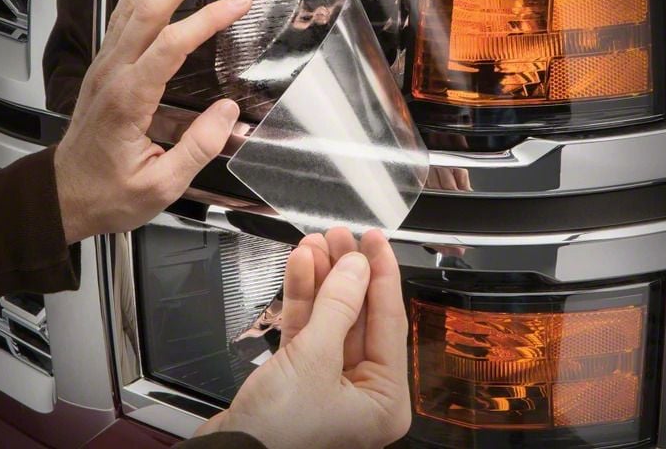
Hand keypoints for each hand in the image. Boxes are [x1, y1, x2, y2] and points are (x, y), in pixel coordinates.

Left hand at [54, 0, 250, 242]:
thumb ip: (197, 148)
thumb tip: (228, 113)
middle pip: (148, 9)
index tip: (239, 2)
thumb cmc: (110, 192)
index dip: (207, 19)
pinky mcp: (105, 66)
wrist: (65, 193)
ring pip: (131, 4)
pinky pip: (121, 14)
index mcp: (128, 100)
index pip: (171, 45)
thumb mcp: (161, 185)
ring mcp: (105, 65)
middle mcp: (113, 74)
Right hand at [196, 228, 411, 448]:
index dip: (381, 275)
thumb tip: (357, 267)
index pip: (389, 322)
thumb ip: (338, 307)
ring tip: (316, 243)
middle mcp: (362, 393)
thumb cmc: (276, 434)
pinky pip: (308, 329)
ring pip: (331, 318)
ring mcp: (330, 383)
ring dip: (322, 280)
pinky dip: (303, 299)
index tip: (376, 241)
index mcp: (384, 400)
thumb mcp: (313, 360)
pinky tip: (301, 266)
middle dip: (346, 273)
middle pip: (359, 316)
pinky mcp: (300, 377)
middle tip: (341, 237)